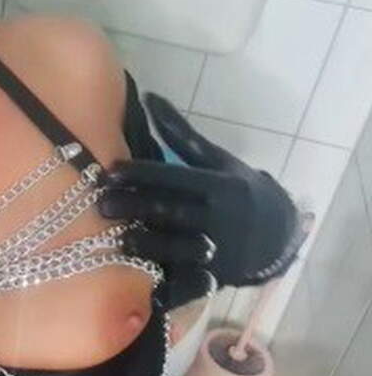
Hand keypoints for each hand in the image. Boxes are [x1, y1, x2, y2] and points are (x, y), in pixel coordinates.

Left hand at [98, 93, 308, 306]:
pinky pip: (182, 278)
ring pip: (176, 248)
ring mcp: (218, 253)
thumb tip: (148, 96)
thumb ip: (181, 134)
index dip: (142, 174)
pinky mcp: (212, 280)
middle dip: (135, 208)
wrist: (277, 237)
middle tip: (99, 204)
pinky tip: (131, 272)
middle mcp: (221, 219)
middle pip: (171, 213)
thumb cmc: (236, 190)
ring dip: (144, 244)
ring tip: (114, 238)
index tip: (110, 170)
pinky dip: (159, 275)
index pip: (176, 178)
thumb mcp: (217, 161)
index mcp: (222, 187)